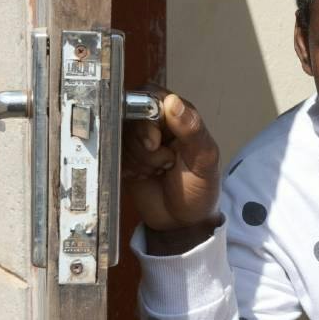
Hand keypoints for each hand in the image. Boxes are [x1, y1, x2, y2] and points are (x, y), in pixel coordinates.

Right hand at [122, 85, 222, 237]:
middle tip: (163, 163)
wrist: (183, 223)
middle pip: (129, 116)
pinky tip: (144, 177)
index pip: (151, 96)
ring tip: (158, 172)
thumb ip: (192, 129)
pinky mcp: (123, 158)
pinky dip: (129, 168)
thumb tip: (173, 101)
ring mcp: (136, 140)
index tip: (155, 141)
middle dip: (144, 145)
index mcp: (176, 115)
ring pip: (121, 137)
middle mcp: (154, 123)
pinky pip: (114, 153)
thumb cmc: (200, 187)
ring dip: (140, 160)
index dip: (146, 116)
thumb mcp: (205, 159)